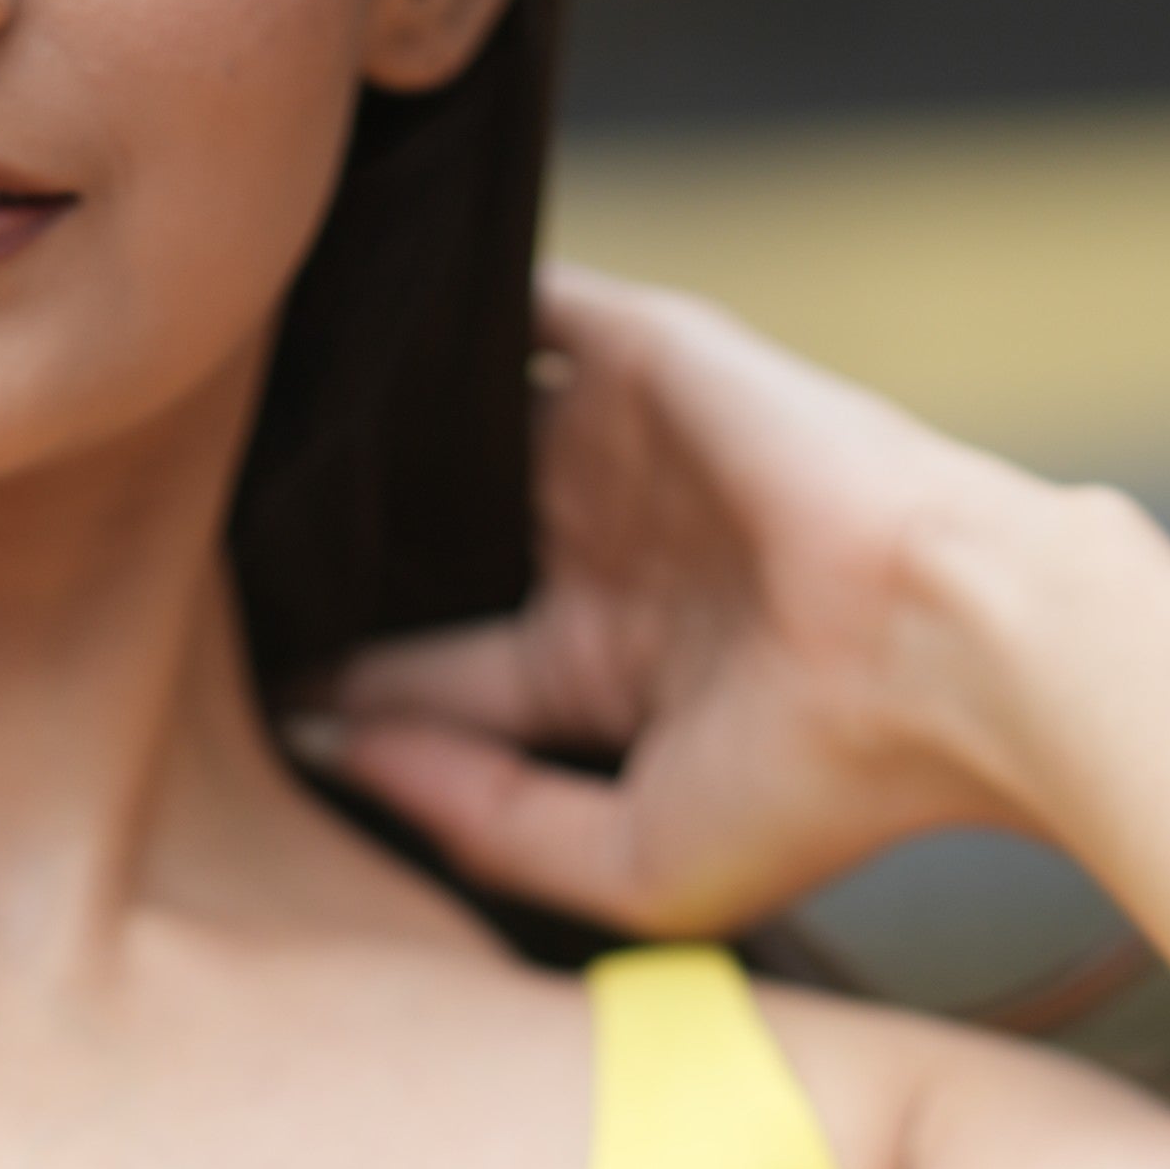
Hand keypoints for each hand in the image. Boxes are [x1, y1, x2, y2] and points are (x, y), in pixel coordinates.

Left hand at [297, 263, 1063, 930]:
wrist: (949, 656)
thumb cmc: (815, 787)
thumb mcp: (621, 862)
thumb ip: (480, 817)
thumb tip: (342, 750)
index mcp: (611, 672)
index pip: (444, 670)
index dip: (353, 678)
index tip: (251, 682)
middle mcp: (616, 553)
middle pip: (445, 535)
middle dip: (352, 541)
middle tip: (221, 538)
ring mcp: (635, 451)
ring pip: (471, 421)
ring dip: (385, 420)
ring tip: (251, 413)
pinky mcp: (655, 356)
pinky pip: (525, 309)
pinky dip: (446, 310)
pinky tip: (345, 307)